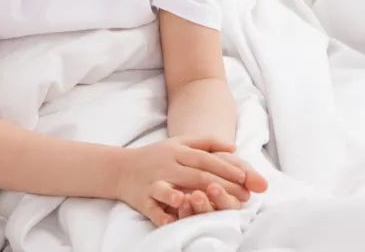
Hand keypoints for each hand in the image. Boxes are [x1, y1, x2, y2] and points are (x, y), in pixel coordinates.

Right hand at [115, 136, 250, 226]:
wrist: (120, 167)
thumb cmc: (157, 156)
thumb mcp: (179, 143)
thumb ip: (206, 142)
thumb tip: (233, 146)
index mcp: (178, 152)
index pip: (206, 159)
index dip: (225, 167)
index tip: (244, 177)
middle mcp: (167, 165)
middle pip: (196, 175)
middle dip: (220, 185)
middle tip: (242, 196)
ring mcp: (153, 182)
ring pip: (170, 189)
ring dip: (185, 195)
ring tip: (200, 200)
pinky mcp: (142, 198)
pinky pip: (152, 208)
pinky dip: (161, 214)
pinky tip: (172, 221)